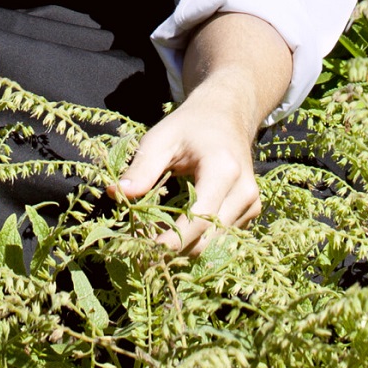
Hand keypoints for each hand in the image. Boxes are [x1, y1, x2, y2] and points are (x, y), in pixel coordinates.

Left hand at [116, 13, 292, 258]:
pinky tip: (174, 228)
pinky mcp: (250, 212)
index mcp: (223, 170)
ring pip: (213, 243)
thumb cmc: (191, 125)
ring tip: (154, 234)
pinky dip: (196, 240)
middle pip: (207, 238)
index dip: (172, 241)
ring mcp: (251, 204)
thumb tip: (116, 193)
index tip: (143, 252)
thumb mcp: (161, 139)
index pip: (199, 219)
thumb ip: (141, 168)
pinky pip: (221, 238)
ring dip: (183, 246)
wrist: (227, 115)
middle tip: (140, 246)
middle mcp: (244, 191)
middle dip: (173, 248)